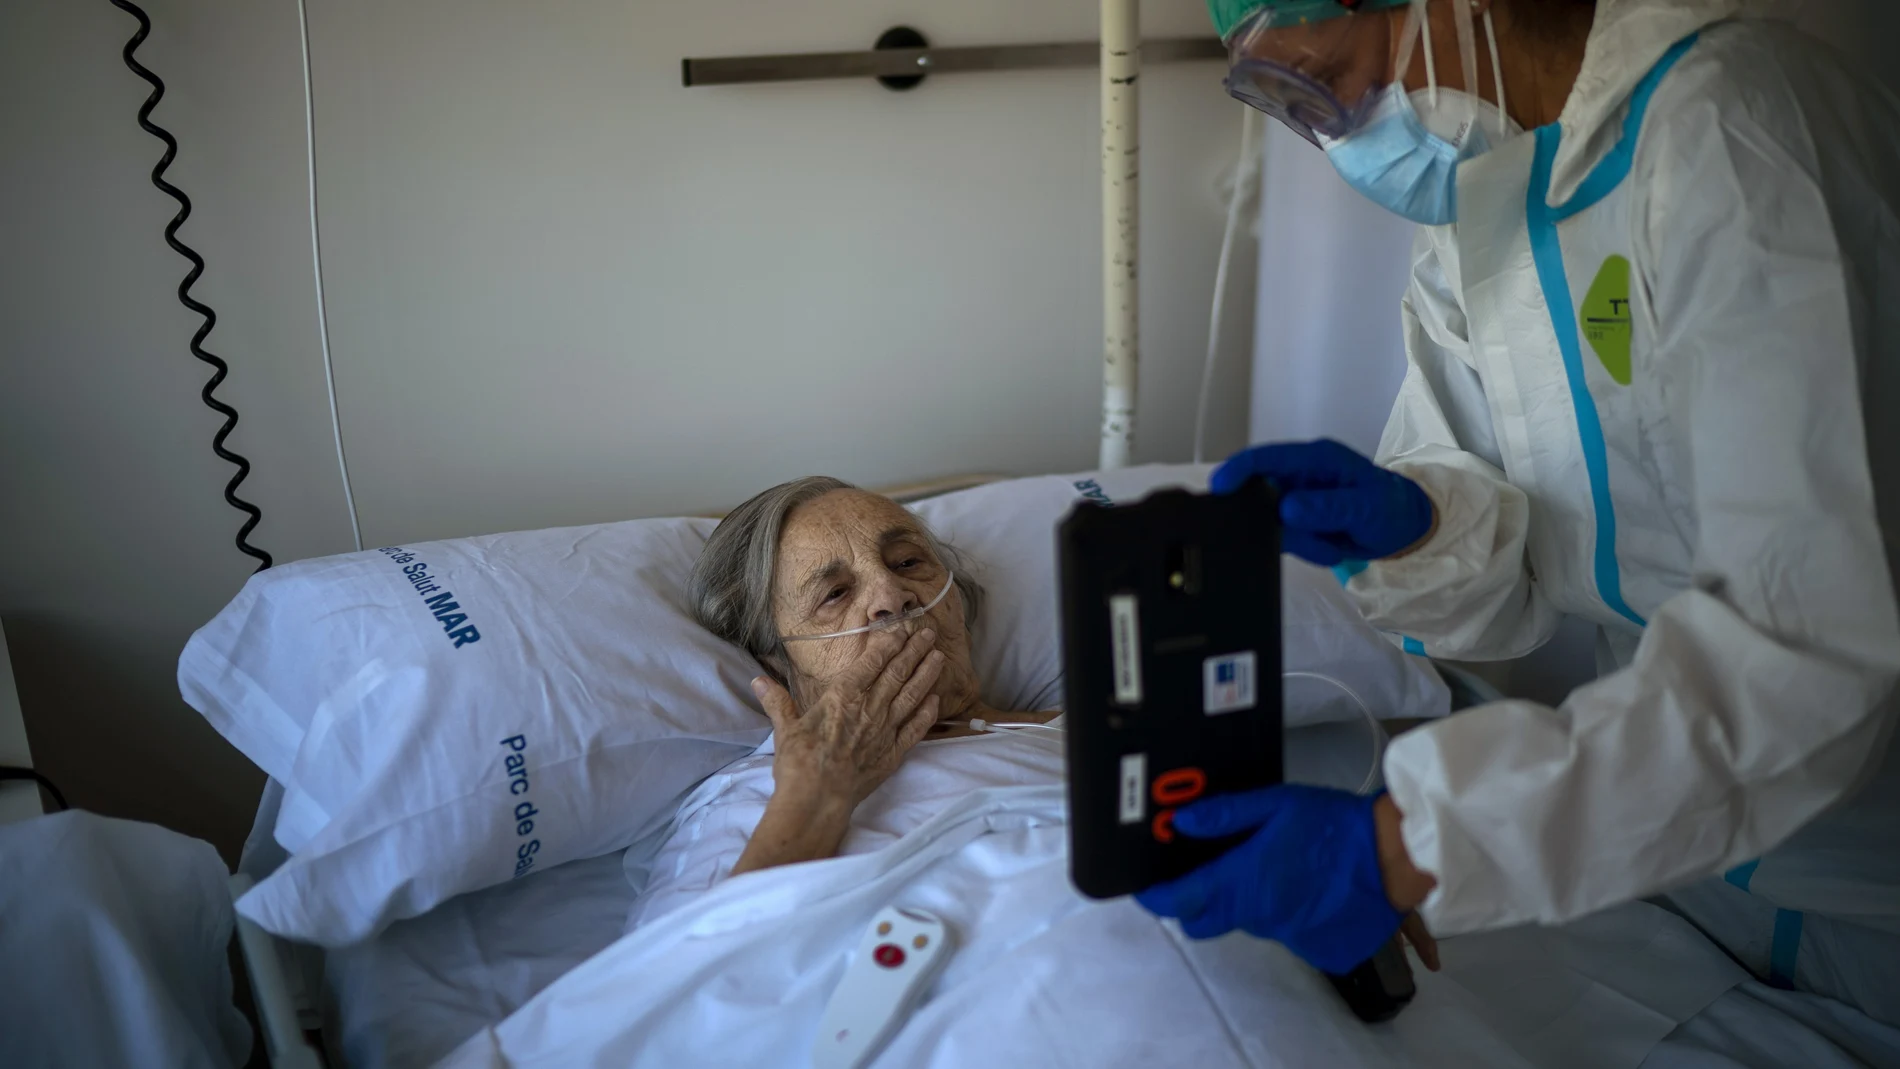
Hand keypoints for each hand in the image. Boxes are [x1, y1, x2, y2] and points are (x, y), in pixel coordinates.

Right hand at [756, 626, 946, 810]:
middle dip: (914, 652)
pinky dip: (927, 714)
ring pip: (911, 696)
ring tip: (939, 657)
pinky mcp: (893, 754)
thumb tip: (758, 680)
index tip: (903, 628)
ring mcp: (885, 731)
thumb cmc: (798, 763)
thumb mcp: (785, 728)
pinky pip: (915, 730)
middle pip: (897, 674)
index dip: (889, 644)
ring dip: (926, 675)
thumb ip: (778, 701)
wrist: (817, 800)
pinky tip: (936, 700)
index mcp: (842, 697)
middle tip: (929, 634)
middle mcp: (869, 709)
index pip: (871, 663)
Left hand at [1134, 784, 1402, 974]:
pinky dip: (1285, 912)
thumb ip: (1224, 815)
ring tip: (1272, 867)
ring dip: (1248, 901)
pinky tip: (1304, 886)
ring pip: (1248, 922)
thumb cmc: (1334, 826)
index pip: (1179, 902)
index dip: (1155, 897)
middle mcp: (1257, 916)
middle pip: (1205, 923)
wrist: (1395, 859)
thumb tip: (1180, 822)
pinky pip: (1285, 931)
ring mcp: (1286, 936)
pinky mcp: (1315, 949)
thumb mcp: (1275, 804)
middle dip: (1194, 905)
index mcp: (1242, 882)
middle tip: (1204, 875)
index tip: (1146, 889)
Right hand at [1211, 439, 1434, 565]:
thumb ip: (1328, 507)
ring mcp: (1294, 497)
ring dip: (1296, 539)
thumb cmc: (1389, 508)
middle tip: (1299, 540)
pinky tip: (1327, 549)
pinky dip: (1303, 548)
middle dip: (1269, 519)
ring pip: (1269, 520)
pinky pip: (1282, 535)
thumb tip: (1287, 508)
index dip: (1239, 469)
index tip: (1219, 488)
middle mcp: (1299, 474)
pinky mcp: (1294, 519)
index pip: (1267, 458)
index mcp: (1316, 459)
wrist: (1402, 528)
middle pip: (1259, 491)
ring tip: (1329, 546)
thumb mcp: (1365, 508)